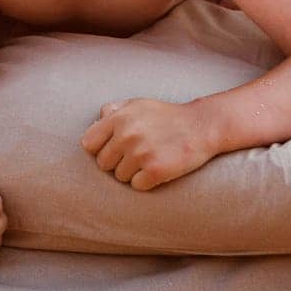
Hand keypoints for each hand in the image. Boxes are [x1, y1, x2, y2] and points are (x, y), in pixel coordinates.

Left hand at [80, 98, 216, 190]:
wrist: (202, 126)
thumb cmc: (167, 116)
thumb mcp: (138, 104)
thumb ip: (113, 110)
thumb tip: (95, 122)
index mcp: (119, 118)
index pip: (88, 144)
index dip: (100, 148)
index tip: (114, 149)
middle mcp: (127, 135)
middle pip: (103, 164)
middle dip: (117, 162)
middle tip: (138, 154)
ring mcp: (141, 153)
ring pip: (120, 176)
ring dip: (133, 172)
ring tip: (151, 158)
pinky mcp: (155, 170)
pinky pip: (137, 186)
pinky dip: (147, 181)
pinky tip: (159, 168)